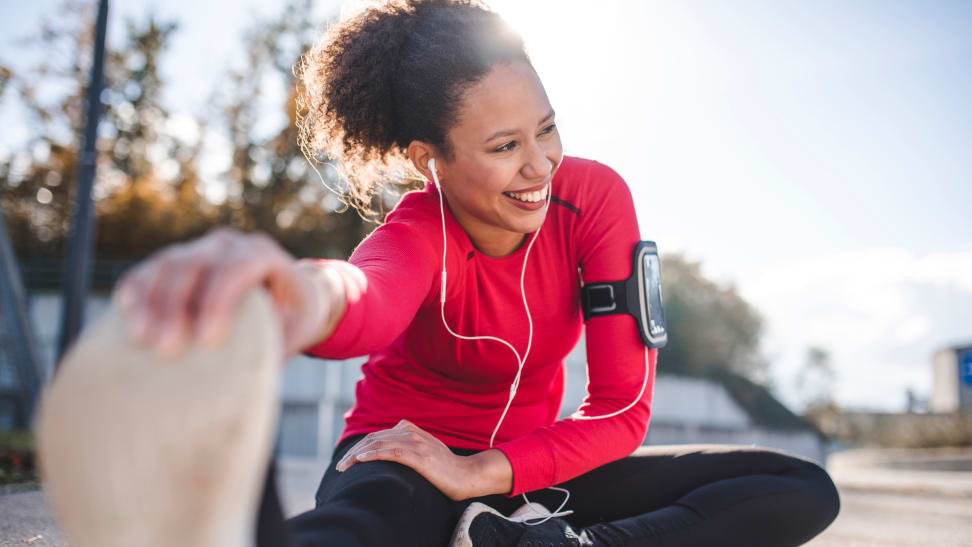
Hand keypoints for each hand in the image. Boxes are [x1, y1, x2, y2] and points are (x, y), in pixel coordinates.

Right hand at [113, 227, 341, 357]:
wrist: (286, 294)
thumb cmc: (293, 317)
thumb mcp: (297, 330)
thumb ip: (277, 343)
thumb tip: (248, 376)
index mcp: (264, 256)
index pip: (239, 268)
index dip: (219, 300)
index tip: (206, 340)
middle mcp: (230, 245)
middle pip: (196, 264)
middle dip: (177, 305)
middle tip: (166, 348)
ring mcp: (201, 248)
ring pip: (168, 263)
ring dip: (151, 299)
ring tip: (141, 338)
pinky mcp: (178, 259)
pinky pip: (151, 268)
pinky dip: (137, 287)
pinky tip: (126, 311)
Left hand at [335, 420, 476, 500]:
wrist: (466, 475)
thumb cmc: (444, 468)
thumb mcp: (423, 452)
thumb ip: (406, 447)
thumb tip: (386, 453)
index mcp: (410, 429)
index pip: (376, 435)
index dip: (359, 447)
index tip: (347, 460)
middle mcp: (411, 433)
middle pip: (373, 438)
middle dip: (353, 452)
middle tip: (340, 466)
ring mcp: (416, 443)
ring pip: (378, 444)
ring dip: (357, 455)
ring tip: (344, 466)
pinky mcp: (419, 456)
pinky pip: (391, 452)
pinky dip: (373, 455)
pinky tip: (360, 460)